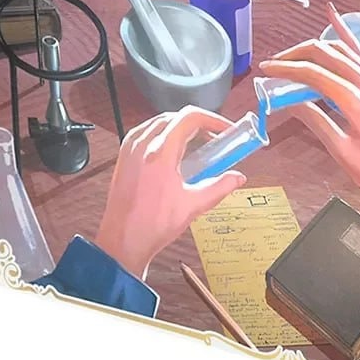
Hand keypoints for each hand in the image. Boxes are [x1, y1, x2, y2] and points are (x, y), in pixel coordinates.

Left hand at [95, 107, 245, 279]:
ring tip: (196, 141)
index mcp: (160, 153)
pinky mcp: (124, 158)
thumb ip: (220, 188)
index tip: (225, 129)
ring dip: (180, 125)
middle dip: (199, 123)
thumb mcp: (193, 206)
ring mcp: (130, 150)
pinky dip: (162, 132)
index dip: (213, 119)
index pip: (190, 118)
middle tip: (215, 137)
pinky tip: (171, 147)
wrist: (122, 242)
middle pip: (176, 117)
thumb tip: (237, 177)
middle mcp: (143, 146)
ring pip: (160, 121)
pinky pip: (145, 131)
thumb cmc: (151, 226)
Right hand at [259, 4, 359, 273]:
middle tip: (274, 67)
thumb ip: (319, 124)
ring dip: (316, 48)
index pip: (317, 75)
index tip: (266, 71)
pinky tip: (334, 20)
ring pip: (344, 52)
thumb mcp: (346, 157)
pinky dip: (345, 36)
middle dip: (297, 55)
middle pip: (329, 56)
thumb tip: (290, 103)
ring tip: (293, 56)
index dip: (288, 70)